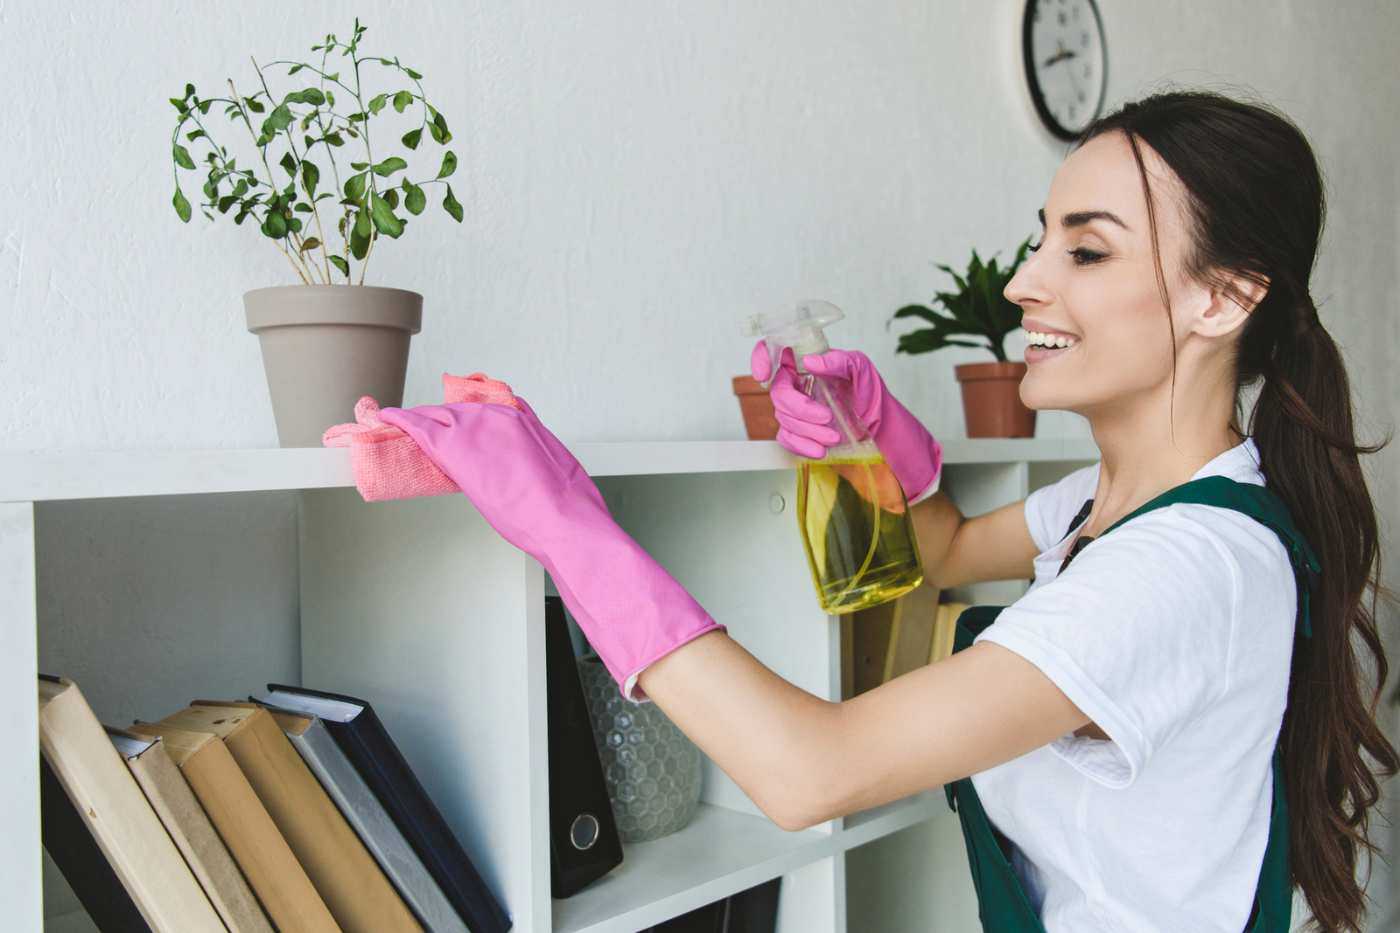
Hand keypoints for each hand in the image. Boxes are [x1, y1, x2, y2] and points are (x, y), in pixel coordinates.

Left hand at [379, 396, 725, 703]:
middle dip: (428, 418)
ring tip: (385, 422)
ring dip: (409, 419)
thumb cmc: (571, 506)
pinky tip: (377, 418)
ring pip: (432, 415)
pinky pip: (417, 426)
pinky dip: (395, 420)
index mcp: (522, 421)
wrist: (569, 524)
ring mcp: (476, 430)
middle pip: (451, 411)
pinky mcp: (458, 449)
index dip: (457, 414)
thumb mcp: (557, 463)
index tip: (445, 420)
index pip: (479, 407)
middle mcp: (497, 419)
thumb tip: (525, 447)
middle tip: (406, 425)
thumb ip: (535, 447)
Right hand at [750, 340, 943, 504]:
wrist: (885, 436)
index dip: (762, 357)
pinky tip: (821, 450)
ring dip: (808, 430)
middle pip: (778, 391)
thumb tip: (811, 362)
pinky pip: (787, 440)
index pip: (775, 350)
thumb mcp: (863, 371)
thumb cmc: (875, 399)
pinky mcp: (800, 435)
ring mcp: (797, 411)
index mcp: (810, 364)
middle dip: (800, 408)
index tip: (765, 375)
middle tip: (827, 417)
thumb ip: (838, 360)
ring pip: (783, 418)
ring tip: (835, 436)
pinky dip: (802, 446)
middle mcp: (800, 385)